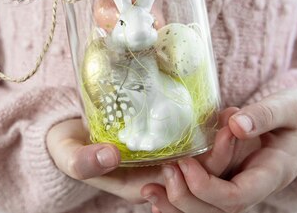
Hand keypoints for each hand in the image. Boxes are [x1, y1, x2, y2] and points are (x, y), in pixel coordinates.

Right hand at [46, 108, 240, 203]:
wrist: (65, 133)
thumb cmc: (66, 149)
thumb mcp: (69, 157)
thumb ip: (85, 161)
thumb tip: (111, 155)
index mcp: (142, 186)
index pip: (183, 189)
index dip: (202, 174)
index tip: (212, 144)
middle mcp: (157, 174)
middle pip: (201, 174)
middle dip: (221, 153)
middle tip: (231, 123)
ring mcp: (161, 154)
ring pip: (202, 156)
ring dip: (219, 138)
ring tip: (230, 112)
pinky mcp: (162, 135)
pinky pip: (192, 136)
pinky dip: (206, 126)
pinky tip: (216, 107)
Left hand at [141, 89, 296, 212]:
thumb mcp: (288, 107)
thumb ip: (265, 115)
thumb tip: (236, 124)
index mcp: (271, 174)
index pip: (237, 196)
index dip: (207, 186)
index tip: (185, 162)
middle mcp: (254, 188)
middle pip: (218, 210)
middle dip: (186, 198)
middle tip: (166, 169)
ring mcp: (240, 189)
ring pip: (208, 212)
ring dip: (176, 206)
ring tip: (148, 190)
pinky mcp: (227, 183)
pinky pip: (203, 203)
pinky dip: (178, 204)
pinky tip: (155, 196)